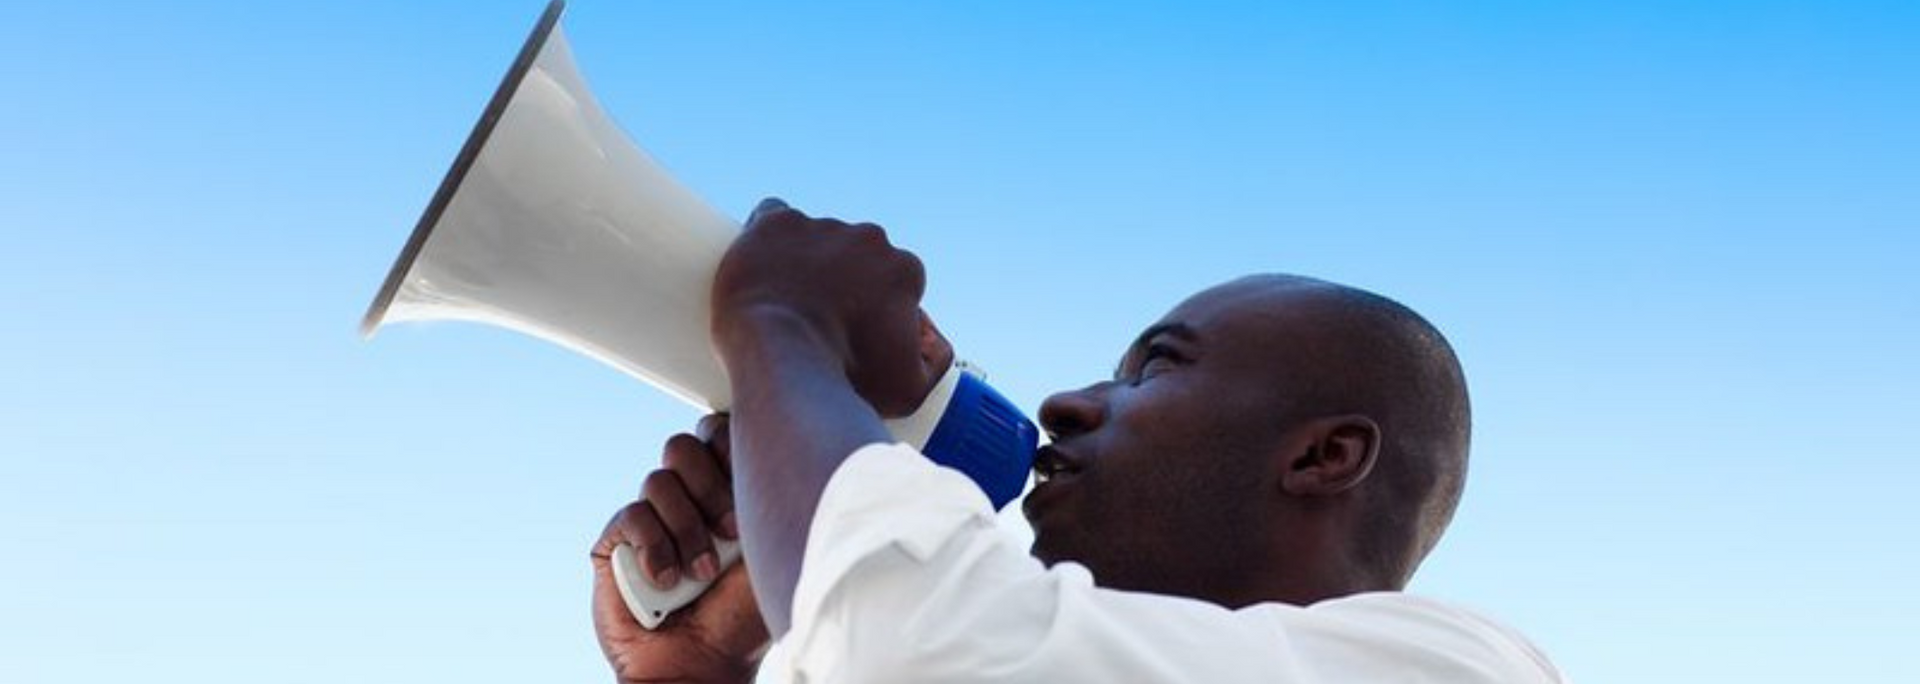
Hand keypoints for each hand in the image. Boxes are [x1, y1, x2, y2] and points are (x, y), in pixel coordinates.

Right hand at [591, 416, 767, 683]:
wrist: (700, 664)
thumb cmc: (743, 616)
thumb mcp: (770, 550)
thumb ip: (766, 495)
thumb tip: (770, 441)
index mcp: (726, 491)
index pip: (719, 433)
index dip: (731, 451)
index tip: (752, 496)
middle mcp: (686, 499)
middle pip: (685, 445)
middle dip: (711, 489)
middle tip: (733, 534)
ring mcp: (650, 519)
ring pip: (660, 480)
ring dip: (688, 529)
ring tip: (701, 574)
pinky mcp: (617, 542)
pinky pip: (633, 516)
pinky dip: (655, 549)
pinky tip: (667, 582)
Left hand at [711, 198, 936, 416]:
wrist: (780, 364)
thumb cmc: (844, 382)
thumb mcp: (909, 390)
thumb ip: (935, 360)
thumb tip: (927, 334)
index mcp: (904, 271)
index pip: (893, 282)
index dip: (873, 306)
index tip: (850, 330)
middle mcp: (869, 239)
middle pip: (854, 256)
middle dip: (839, 281)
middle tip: (814, 320)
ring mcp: (822, 227)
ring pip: (814, 238)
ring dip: (802, 261)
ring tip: (781, 302)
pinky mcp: (777, 223)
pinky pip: (773, 215)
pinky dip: (768, 238)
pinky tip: (760, 264)